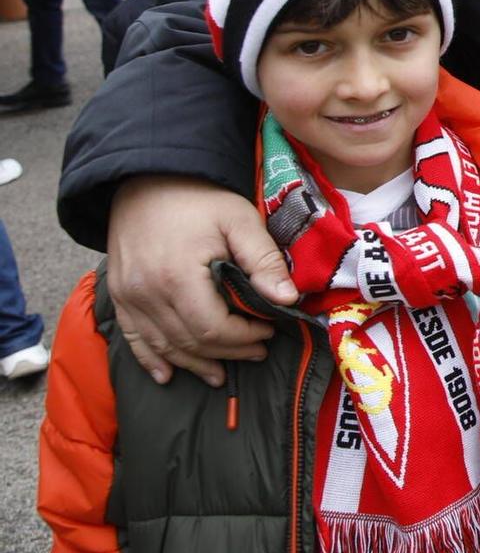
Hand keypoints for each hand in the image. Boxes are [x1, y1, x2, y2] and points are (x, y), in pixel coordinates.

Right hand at [107, 175, 295, 385]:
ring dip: (193, 363)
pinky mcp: (118, 294)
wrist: (146, 177)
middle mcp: (146, 294)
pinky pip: (133, 337)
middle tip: (257, 352)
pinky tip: (167, 376)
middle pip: (189, 342)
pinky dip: (151, 359)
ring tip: (221, 373)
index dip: (244, 336)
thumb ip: (263, 260)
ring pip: (162, 346)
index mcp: (177, 278)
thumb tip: (288, 298)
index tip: (269, 330)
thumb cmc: (198, 196)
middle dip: (228, 352)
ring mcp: (128, 297)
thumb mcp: (239, 219)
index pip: (213, 328)